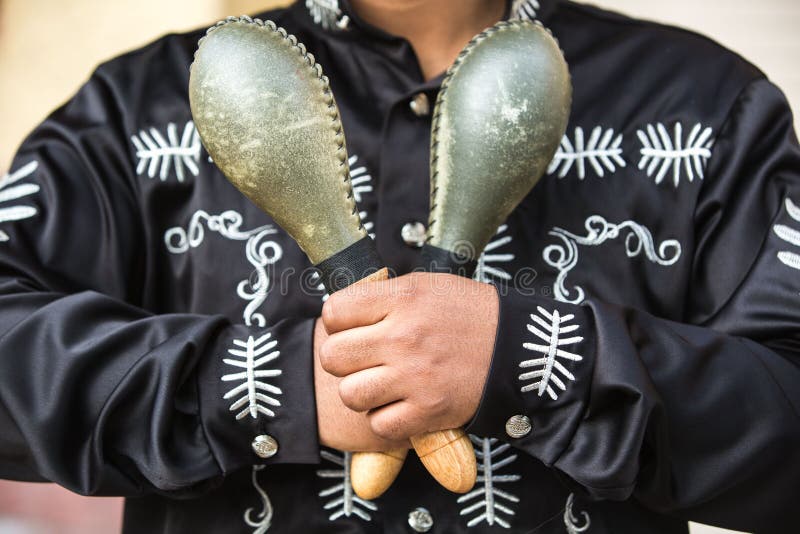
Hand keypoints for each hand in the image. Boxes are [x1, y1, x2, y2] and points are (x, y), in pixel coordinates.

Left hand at [320, 272, 498, 441]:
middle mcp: (404, 337)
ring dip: (361, 391)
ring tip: (381, 383)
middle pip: (333, 356)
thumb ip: (382, 296)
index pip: (333, 312)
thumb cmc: (469, 313)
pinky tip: (400, 404)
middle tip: (364, 358)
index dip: (338, 322)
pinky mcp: (428, 412)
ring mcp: (415, 377)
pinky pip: (379, 425)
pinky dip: (386, 419)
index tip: (354, 326)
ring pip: (350, 394)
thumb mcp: (426, 286)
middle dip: (344, 358)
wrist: (518, 347)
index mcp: (402, 298)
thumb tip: (340, 312)